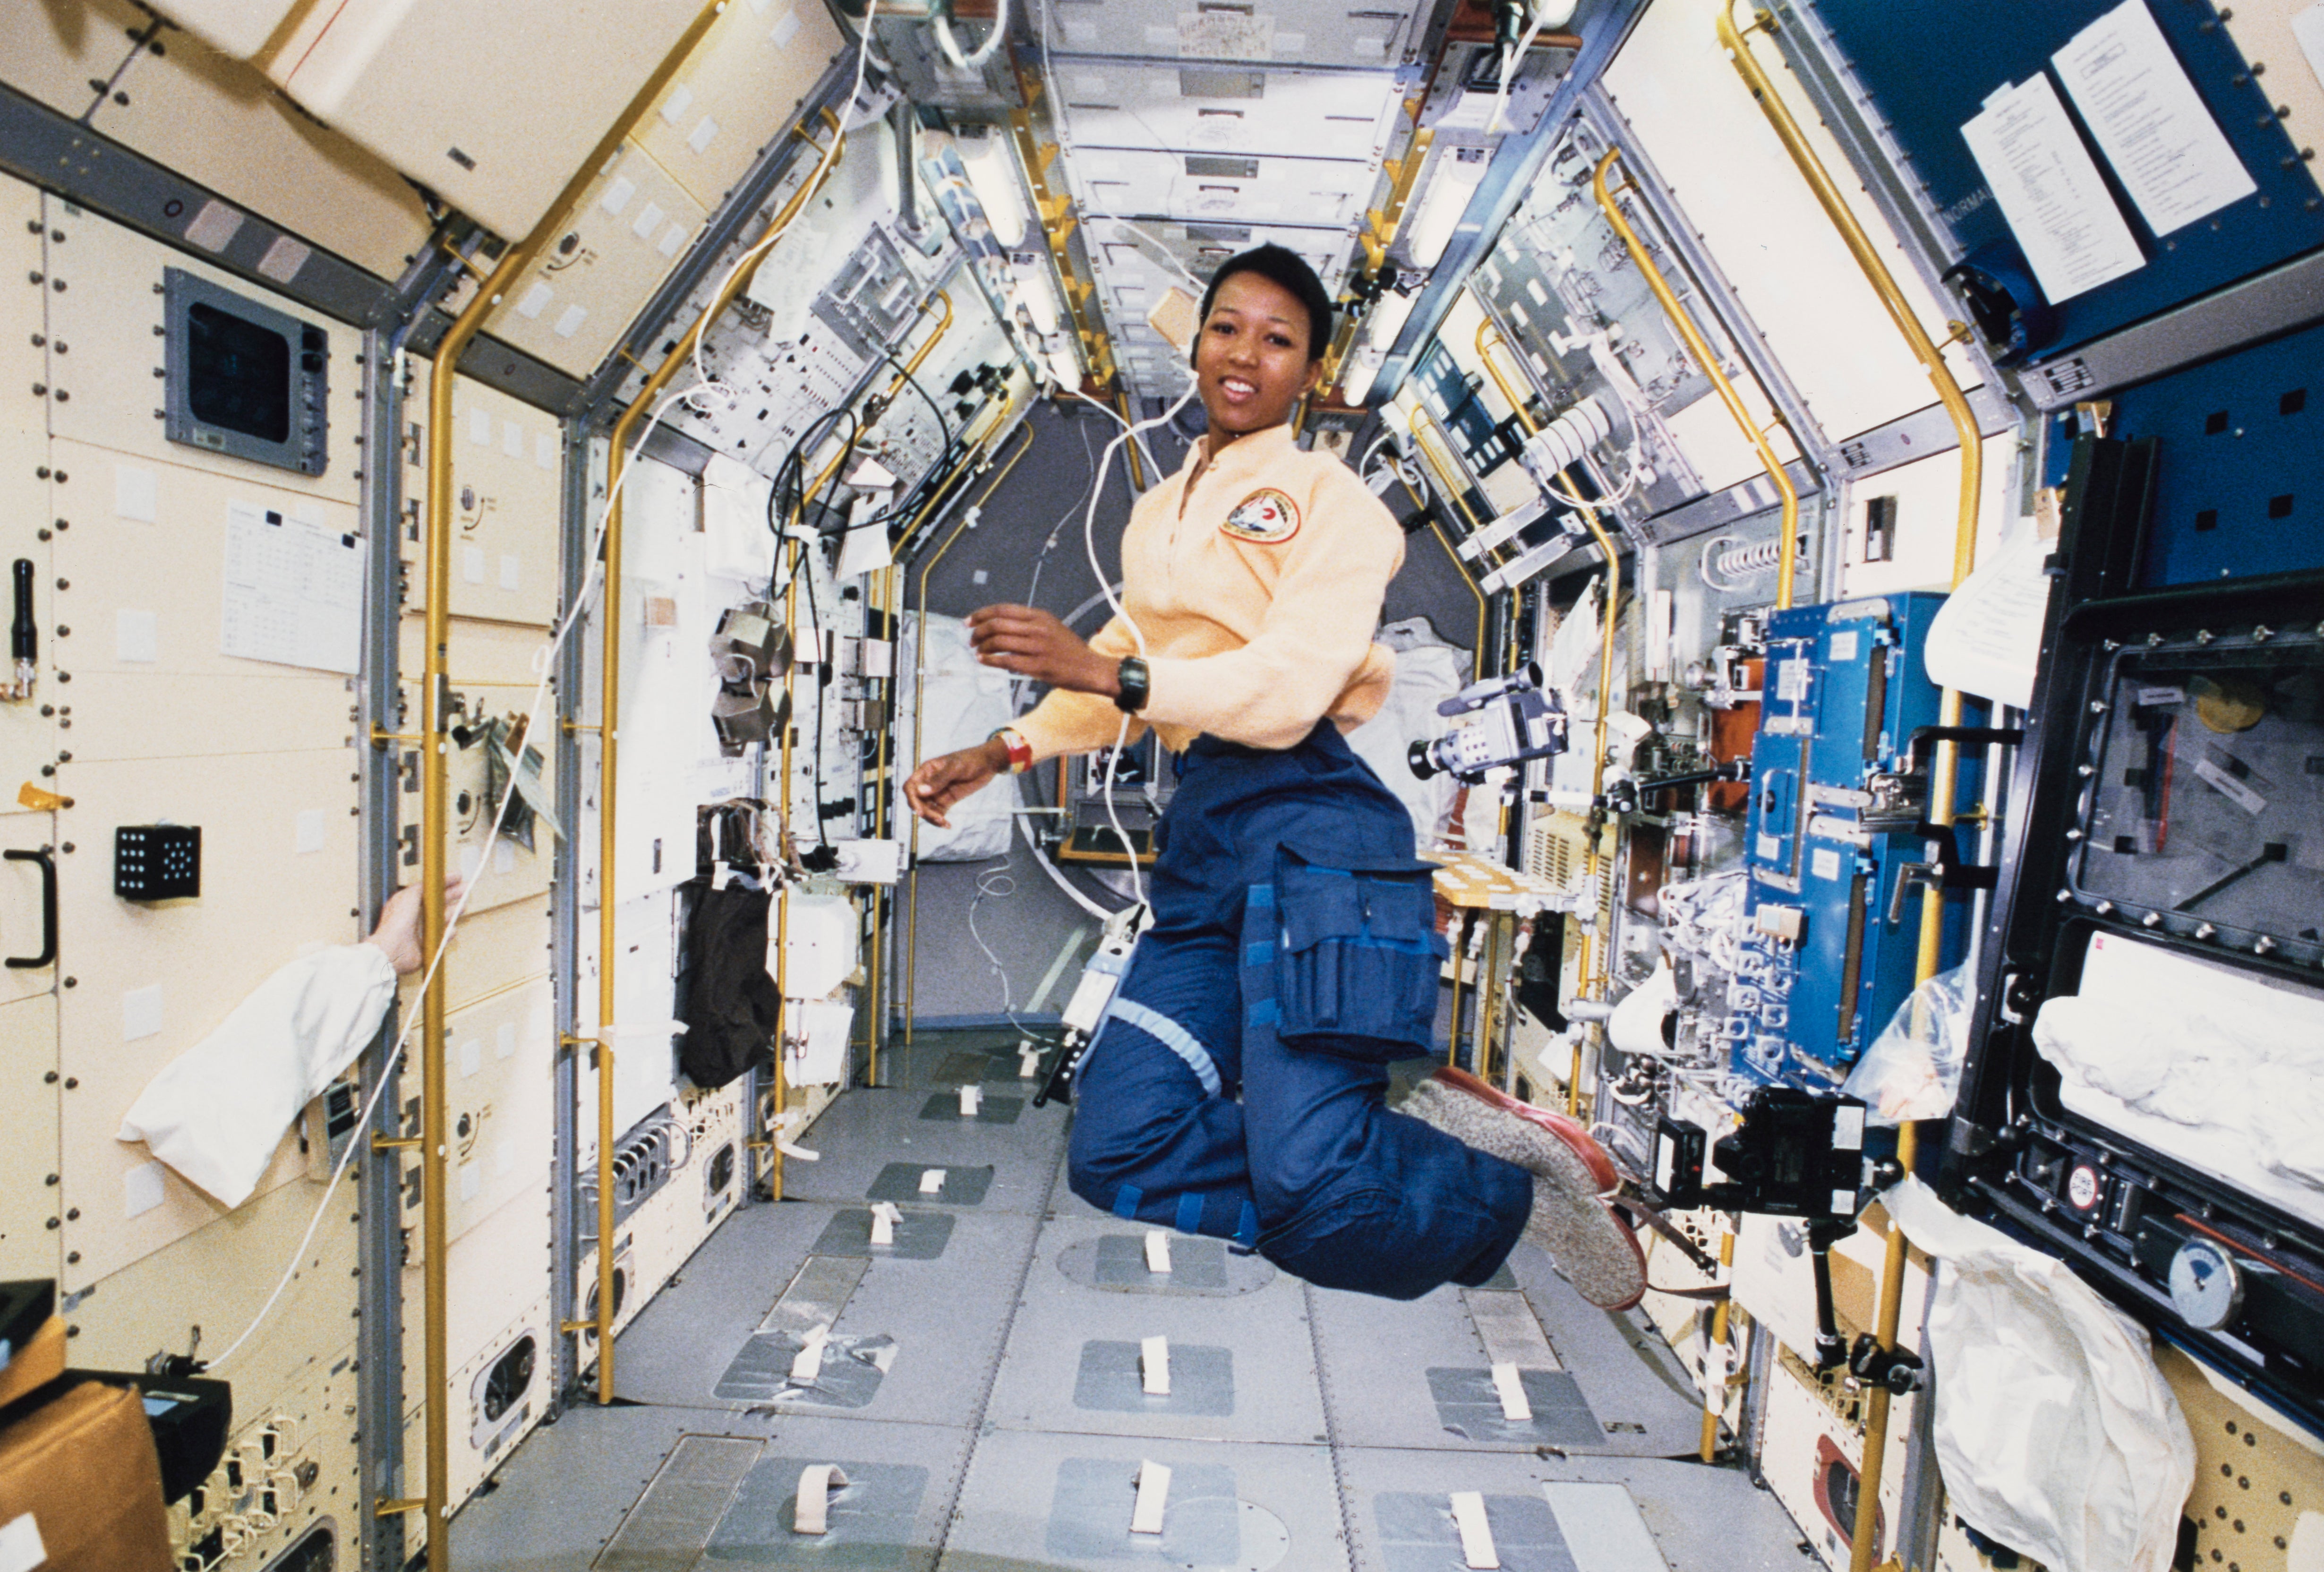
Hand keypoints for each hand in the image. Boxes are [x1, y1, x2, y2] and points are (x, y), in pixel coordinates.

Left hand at [365, 874, 467, 975]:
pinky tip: (453, 929)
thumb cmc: (397, 921)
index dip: (444, 883)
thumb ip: (421, 887)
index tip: (458, 877)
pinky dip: (448, 933)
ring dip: (453, 912)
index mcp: (408, 903)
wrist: (394, 948)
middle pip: (438, 903)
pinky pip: (442, 937)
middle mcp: (415, 916)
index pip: (430, 891)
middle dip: (453, 895)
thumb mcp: (408, 895)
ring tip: (463, 907)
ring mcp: (421, 930)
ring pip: (442, 919)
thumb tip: (431, 881)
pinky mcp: (428, 944)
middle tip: (466, 889)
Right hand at [904, 739, 1007, 828]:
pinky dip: (940, 820)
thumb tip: (920, 791)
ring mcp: (938, 792)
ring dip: (931, 817)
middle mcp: (929, 782)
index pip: (910, 786)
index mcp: (926, 771)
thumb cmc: (970, 760)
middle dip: (923, 811)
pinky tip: (947, 825)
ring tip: (944, 822)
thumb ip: (939, 780)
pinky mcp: (947, 800)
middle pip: (917, 800)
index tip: (920, 811)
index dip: (911, 799)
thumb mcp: (955, 768)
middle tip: (938, 818)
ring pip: (926, 809)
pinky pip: (938, 812)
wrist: (988, 764)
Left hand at [967, 604, 1121, 697]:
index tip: (969, 621)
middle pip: (997, 624)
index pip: (1003, 609)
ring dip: (983, 646)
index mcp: (1039, 616)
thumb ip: (1029, 624)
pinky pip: (1006, 661)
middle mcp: (1037, 628)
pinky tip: (984, 661)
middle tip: (971, 639)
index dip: (982, 614)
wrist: (1090, 668)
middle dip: (978, 631)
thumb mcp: (1051, 626)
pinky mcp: (1037, 666)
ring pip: (999, 642)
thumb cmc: (1070, 649)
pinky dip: (990, 660)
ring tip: (977, 651)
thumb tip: (1001, 626)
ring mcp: (1037, 647)